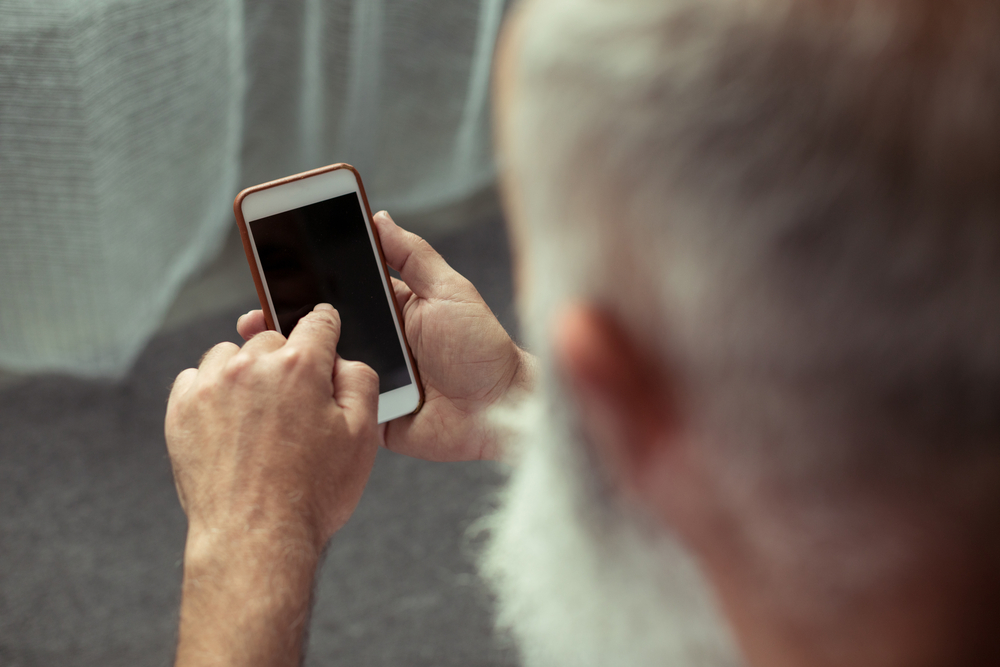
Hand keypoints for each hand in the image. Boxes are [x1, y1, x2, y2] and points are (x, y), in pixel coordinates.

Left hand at [166, 304, 378, 665]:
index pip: (318, 321)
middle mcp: (251, 367)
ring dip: (246, 373)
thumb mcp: (362, 437)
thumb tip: (345, 359)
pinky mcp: (181, 410)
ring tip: (259, 417)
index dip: (326, 326)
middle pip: (273, 339)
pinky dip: (213, 392)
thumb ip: (360, 382)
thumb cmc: (310, 495)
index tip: (323, 331)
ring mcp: (211, 386)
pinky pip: (196, 379)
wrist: (255, 538)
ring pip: (231, 355)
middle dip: (287, 362)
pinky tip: (230, 425)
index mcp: (300, 366)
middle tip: (295, 404)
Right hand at [236, 211, 534, 461]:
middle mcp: (377, 344)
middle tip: (255, 316)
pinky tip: (286, 394)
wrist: (504, 410)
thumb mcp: (450, 291)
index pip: (341, 291)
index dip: (309, 282)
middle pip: (324, 331)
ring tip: (261, 351)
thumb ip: (413, 256)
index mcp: (392, 310)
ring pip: (324, 370)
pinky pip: (337, 409)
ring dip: (295, 362)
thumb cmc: (483, 347)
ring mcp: (372, 381)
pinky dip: (314, 403)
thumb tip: (378, 216)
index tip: (274, 270)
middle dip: (288, 322)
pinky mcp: (372, 418)